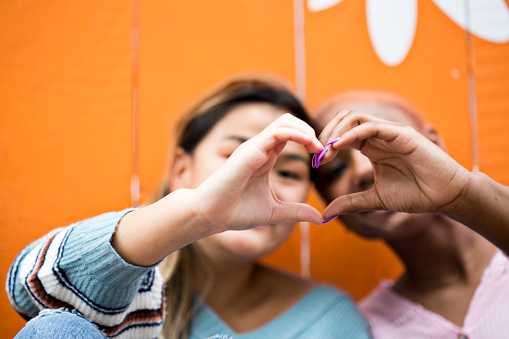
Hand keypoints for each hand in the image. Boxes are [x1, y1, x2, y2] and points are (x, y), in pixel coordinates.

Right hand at [192, 113, 323, 230]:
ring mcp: (254, 147)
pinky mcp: (251, 150)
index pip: (290, 135)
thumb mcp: (275, 212)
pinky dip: (297, 134)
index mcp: (265, 157)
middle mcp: (260, 148)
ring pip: (285, 121)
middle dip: (311, 131)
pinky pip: (278, 132)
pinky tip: (311, 147)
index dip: (310, 141)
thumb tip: (320, 218)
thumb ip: (296, 212)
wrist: (211, 216)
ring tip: (318, 147)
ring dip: (306, 130)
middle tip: (324, 150)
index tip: (324, 157)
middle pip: (289, 122)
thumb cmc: (236, 212)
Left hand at [317, 111, 471, 219]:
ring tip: (327, 151)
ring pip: (355, 117)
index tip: (316, 163)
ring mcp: (390, 132)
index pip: (341, 135)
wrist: (446, 197)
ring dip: (336, 131)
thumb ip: (350, 202)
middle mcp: (379, 136)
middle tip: (318, 155)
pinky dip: (351, 134)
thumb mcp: (374, 199)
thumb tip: (325, 213)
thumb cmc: (415, 195)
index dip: (326, 145)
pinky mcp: (401, 133)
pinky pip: (371, 127)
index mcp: (372, 147)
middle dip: (327, 134)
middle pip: (345, 120)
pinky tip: (339, 146)